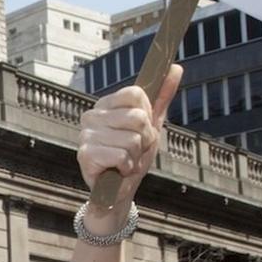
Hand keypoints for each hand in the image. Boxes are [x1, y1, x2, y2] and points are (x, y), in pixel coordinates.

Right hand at [74, 64, 179, 203]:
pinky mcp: (85, 155)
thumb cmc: (132, 157)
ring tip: (125, 162)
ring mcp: (86, 135)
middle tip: (133, 150)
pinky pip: (122, 155)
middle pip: (138, 117)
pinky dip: (127, 167)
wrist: (117, 192)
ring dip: (136, 156)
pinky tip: (117, 171)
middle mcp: (91, 116)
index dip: (147, 116)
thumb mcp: (151, 126)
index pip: (136, 94)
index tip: (140, 130)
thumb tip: (176, 68)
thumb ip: (161, 97)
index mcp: (105, 105)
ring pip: (133, 139)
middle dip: (144, 139)